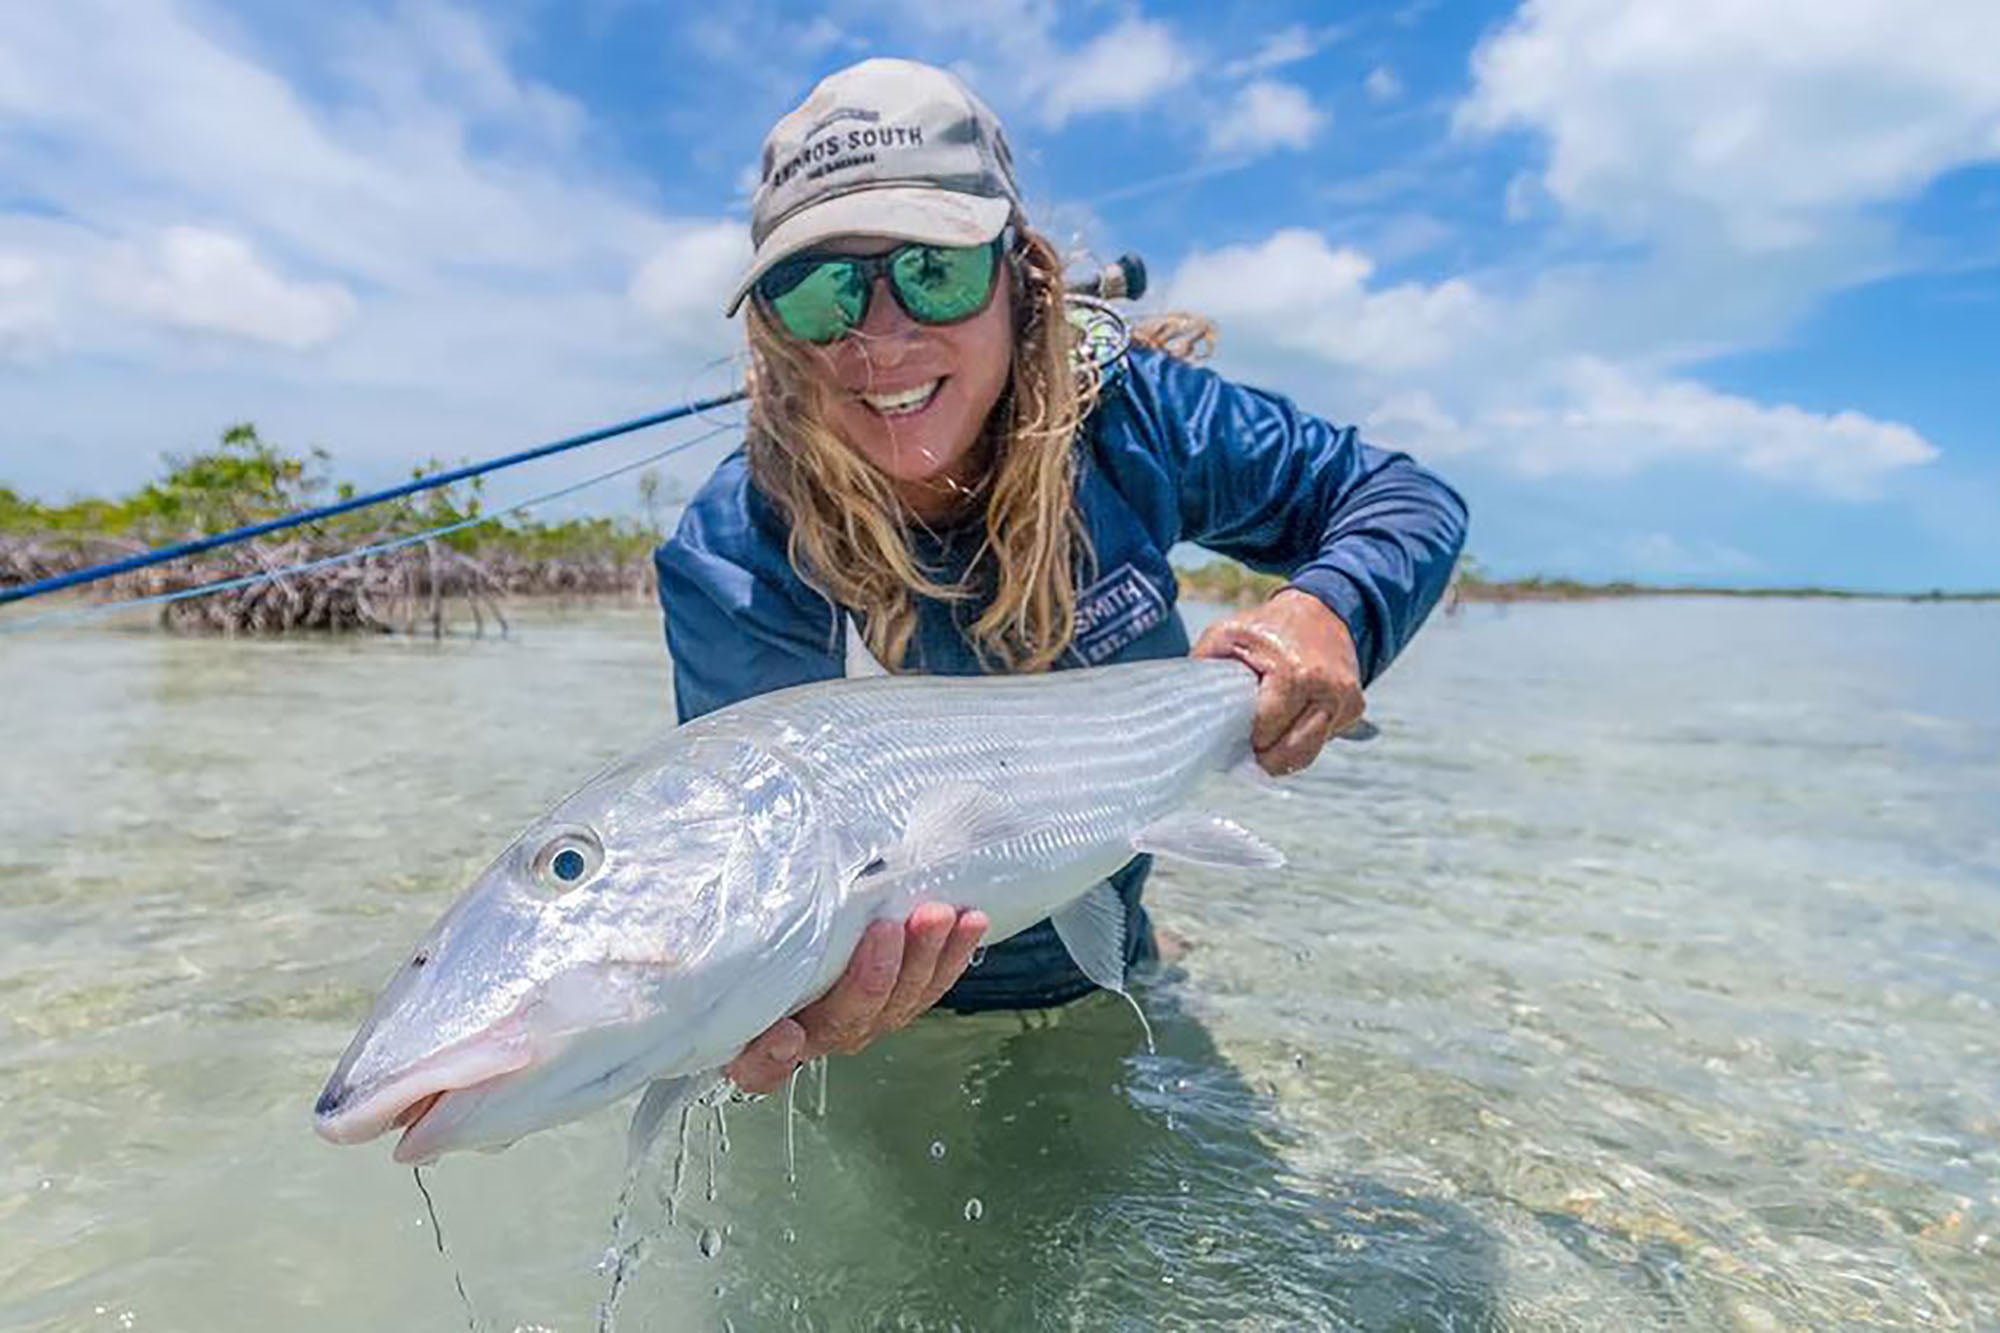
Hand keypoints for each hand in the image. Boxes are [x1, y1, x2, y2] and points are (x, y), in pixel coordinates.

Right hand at [724, 903, 988, 1094]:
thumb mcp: (713, 955)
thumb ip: (707, 965)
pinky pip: (929, 985)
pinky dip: (951, 956)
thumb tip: (694, 961)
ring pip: (898, 1005)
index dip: (771, 1055)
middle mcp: (813, 1037)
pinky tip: (970, 922)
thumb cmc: (740, 943)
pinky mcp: (898, 994)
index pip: (761, 1064)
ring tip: (938, 915)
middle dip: (873, 976)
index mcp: (758, 1040)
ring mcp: (860, 1017)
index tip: (780, 1032)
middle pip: (848, 1023)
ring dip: (924, 960)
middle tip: (887, 928)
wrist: (779, 924)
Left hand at [1192, 588, 1363, 776]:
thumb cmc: (1270, 625)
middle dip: (1263, 758)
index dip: (1244, 740)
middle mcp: (1328, 690)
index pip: (1266, 732)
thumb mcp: (1226, 634)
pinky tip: (1288, 720)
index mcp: (1295, 672)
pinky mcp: (1354, 708)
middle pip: (1292, 754)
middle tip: (1243, 750)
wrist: (1324, 610)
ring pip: (1309, 754)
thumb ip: (1202, 668)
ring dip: (1283, 753)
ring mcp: (1346, 701)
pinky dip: (1302, 737)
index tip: (1229, 736)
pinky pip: (1322, 740)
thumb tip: (1185, 707)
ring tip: (1261, 739)